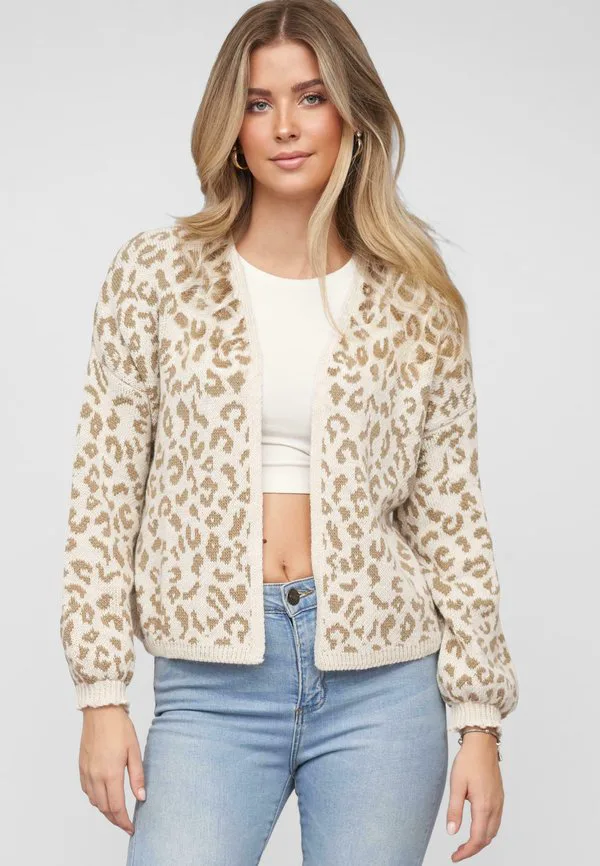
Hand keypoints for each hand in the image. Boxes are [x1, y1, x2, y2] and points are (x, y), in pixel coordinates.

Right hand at [79, 704, 145, 835]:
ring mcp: (87, 772)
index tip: (131, 828)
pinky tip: (104, 794)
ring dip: (105, 810)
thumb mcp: (134, 751)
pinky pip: (87, 790)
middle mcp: (96, 776)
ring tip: (117, 811)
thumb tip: (141, 797)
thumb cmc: (120, 728)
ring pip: (94, 801)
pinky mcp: (82, 766)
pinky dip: (95, 798)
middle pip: (104, 808)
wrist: (101, 711)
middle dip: (115, 819)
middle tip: (126, 823)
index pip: (116, 807)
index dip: (124, 821)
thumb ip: (137, 776)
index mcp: (111, 773)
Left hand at [446, 731, 503, 860]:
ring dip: (481, 840)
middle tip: (458, 852)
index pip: (477, 839)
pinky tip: (477, 827)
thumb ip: (454, 810)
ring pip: (493, 831)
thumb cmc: (468, 761)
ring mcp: (499, 802)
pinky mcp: (500, 797)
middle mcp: (495, 807)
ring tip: (466, 843)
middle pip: (487, 838)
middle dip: (473, 848)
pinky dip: (487, 830)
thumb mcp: (456, 785)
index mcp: (484, 806)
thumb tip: (451, 832)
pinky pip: (496, 821)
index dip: (466, 852)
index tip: (455, 857)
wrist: (482, 744)